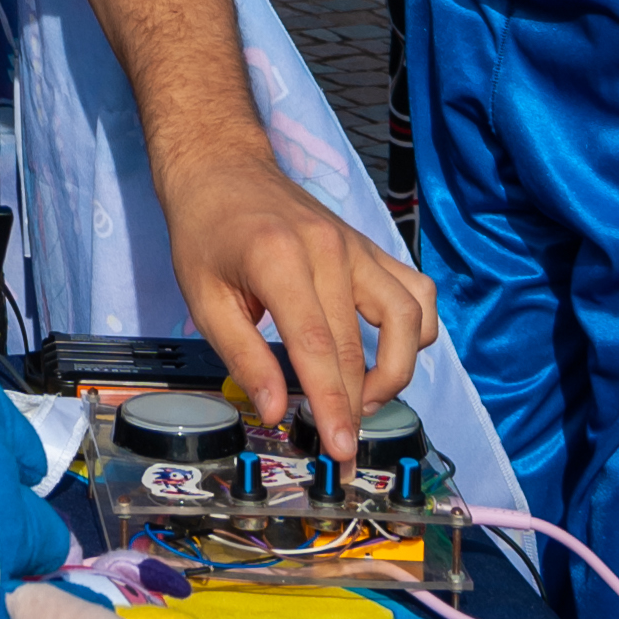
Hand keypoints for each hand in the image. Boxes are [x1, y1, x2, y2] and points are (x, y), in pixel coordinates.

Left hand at [157, 134, 434, 461]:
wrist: (222, 167)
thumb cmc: (205, 233)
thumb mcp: (203, 298)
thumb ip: (243, 357)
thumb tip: (276, 411)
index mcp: (279, 260)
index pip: (318, 348)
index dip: (332, 406)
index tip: (339, 450)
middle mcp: (329, 249)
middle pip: (358, 346)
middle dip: (355, 408)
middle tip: (341, 447)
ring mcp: (356, 244)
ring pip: (408, 317)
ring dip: (395, 370)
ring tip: (363, 399)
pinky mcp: (369, 246)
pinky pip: (415, 291)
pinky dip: (415, 329)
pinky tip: (386, 352)